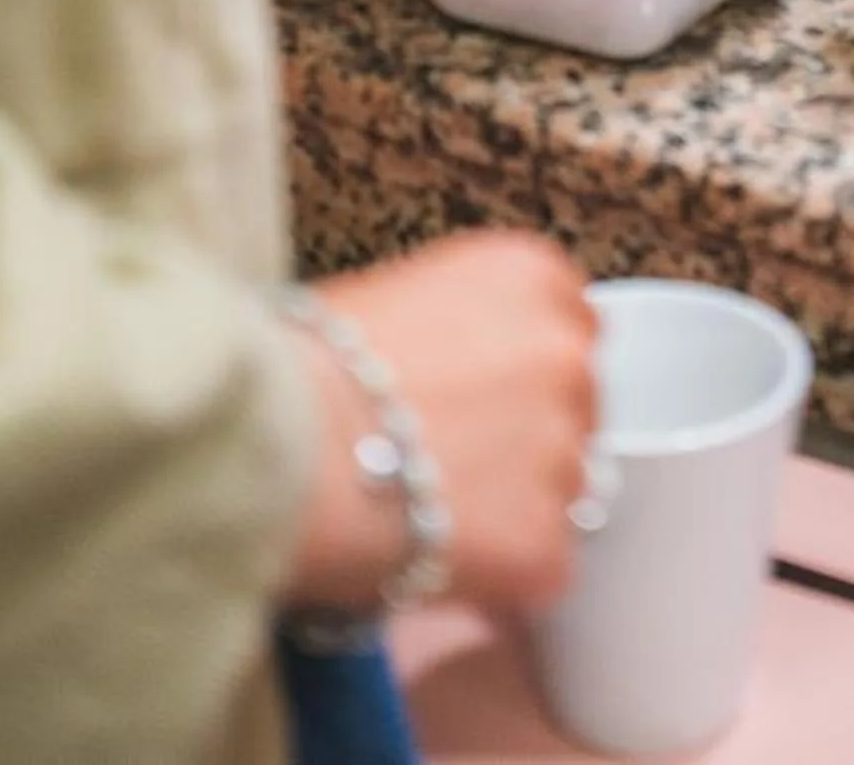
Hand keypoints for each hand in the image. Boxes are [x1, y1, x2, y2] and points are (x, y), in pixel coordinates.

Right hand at [284, 234, 597, 618]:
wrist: (279, 448)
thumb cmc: (303, 367)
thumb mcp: (392, 296)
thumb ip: (457, 323)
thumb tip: (454, 363)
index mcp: (532, 276)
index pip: (566, 324)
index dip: (518, 370)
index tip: (480, 397)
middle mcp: (567, 354)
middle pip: (575, 406)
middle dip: (525, 437)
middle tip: (448, 463)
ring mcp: (564, 451)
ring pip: (560, 491)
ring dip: (510, 508)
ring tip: (423, 514)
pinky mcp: (545, 545)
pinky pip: (537, 569)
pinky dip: (495, 578)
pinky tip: (428, 560)